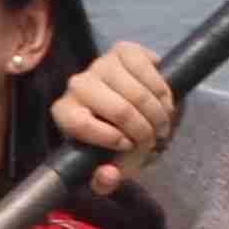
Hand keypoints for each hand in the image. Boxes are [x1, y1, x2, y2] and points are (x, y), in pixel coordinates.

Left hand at [55, 39, 179, 192]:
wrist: (128, 107)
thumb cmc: (112, 138)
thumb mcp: (106, 164)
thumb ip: (103, 179)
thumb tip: (108, 176)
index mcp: (64, 112)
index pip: (82, 124)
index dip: (111, 140)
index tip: (128, 146)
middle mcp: (78, 84)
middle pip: (120, 110)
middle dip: (144, 132)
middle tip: (155, 141)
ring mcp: (101, 63)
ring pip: (139, 93)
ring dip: (159, 115)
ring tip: (162, 127)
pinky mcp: (124, 50)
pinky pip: (151, 71)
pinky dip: (164, 94)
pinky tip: (164, 104)